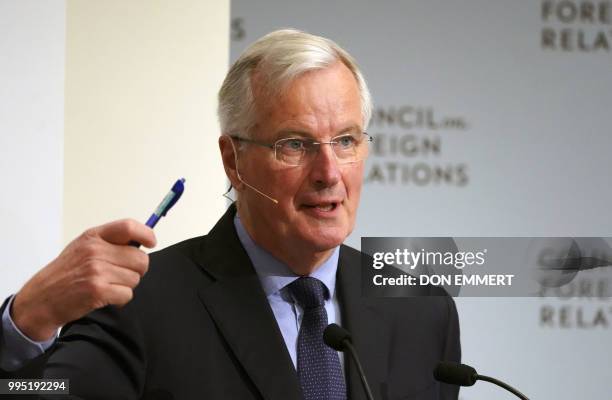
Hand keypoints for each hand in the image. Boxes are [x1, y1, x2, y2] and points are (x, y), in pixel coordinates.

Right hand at [11, 219, 156, 340]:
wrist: (42, 298)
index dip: (146, 234)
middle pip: (140, 258)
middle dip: (137, 269)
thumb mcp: (84, 247)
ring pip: (135, 278)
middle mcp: (95, 251)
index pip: (129, 227)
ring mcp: (96, 271)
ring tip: (108, 284)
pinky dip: (121, 298)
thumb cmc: (66, 272)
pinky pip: (127, 294)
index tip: (151, 242)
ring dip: (126, 285)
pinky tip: (106, 296)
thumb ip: (110, 241)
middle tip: (122, 273)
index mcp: (94, 236)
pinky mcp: (98, 290)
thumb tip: (142, 240)